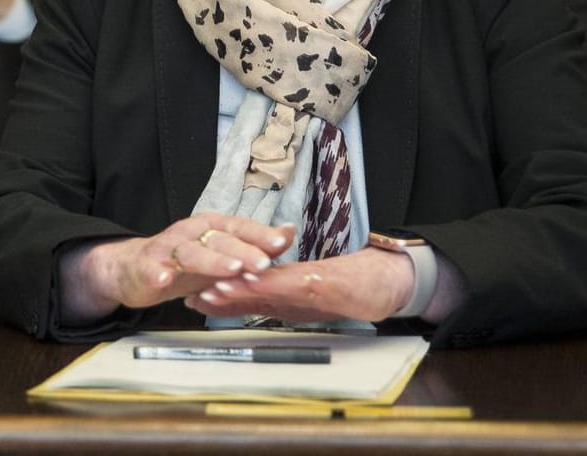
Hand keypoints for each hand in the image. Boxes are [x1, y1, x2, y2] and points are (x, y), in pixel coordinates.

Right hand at [59, 215, 295, 324]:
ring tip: (230, 269)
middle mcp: (192, 232)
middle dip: (243, 251)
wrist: (136, 270)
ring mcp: (169, 248)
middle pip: (220, 239)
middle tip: (263, 264)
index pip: (240, 227)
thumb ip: (255, 247)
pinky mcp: (148, 265)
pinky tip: (165, 280)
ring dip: (211, 260)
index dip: (260, 234)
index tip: (282, 241)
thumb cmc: (185, 264)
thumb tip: (290, 232)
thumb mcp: (223, 257)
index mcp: (212, 228)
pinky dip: (159, 273)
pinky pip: (154, 268)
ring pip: (191, 252)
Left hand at [186, 245, 415, 324]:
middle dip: (224, 291)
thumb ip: (284, 299)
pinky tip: (263, 282)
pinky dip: (279, 284)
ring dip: (244, 287)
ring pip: (271, 283)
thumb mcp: (313, 297)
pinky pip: (299, 284)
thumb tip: (252, 306)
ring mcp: (310, 282)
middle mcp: (294, 284)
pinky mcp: (329, 282)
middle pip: (254, 287)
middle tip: (196, 294)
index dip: (223, 296)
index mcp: (289, 289)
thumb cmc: (351, 285)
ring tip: (219, 288)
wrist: (391, 279)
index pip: (250, 292)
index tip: (195, 299)